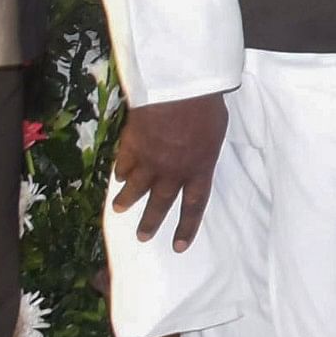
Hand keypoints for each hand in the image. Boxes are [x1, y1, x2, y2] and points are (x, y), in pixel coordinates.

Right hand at [109, 93, 229, 250]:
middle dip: (150, 222)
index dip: (186, 228)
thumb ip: (207, 148)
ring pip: (135, 188)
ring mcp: (150, 161)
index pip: (194, 206)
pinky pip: (124, 164)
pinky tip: (117, 177)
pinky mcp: (132, 146)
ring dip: (127, 200)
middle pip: (160, 204)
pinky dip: (120, 171)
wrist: (178, 90)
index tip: (179, 246)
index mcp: (200, 170)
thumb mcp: (218, 130)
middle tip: (142, 236)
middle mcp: (173, 172)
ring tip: (119, 209)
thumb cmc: (206, 106)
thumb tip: (203, 151)